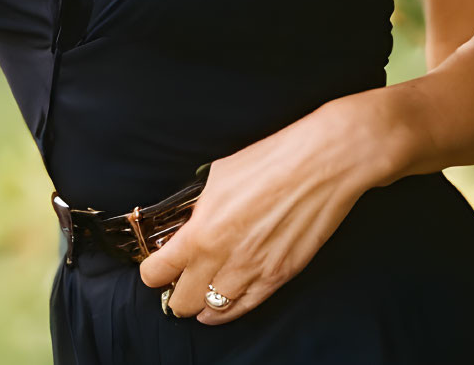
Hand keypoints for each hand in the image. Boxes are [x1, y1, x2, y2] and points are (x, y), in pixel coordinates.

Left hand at [136, 95, 380, 324]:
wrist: (322, 164)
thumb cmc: (272, 159)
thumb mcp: (219, 175)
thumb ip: (200, 207)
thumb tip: (191, 221)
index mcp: (202, 231)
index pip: (158, 273)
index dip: (151, 272)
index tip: (154, 267)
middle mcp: (223, 260)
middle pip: (181, 303)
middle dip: (174, 293)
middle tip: (176, 281)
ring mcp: (253, 274)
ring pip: (212, 313)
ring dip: (201, 304)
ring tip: (199, 293)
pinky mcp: (279, 278)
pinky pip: (245, 308)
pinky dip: (229, 308)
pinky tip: (224, 301)